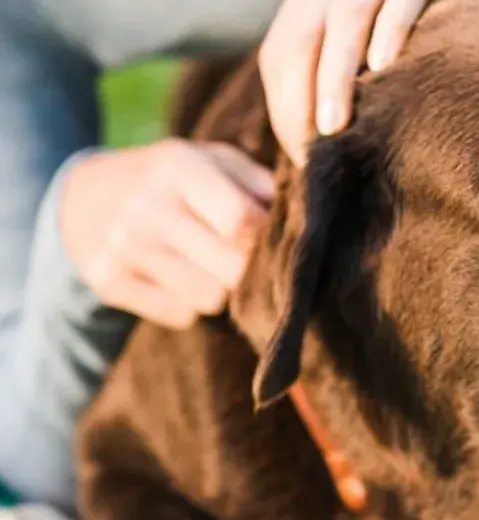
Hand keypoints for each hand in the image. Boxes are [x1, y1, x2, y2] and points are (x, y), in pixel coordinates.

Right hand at [61, 140, 273, 328]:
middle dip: (248, 268)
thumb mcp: (212, 160)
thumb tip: (308, 216)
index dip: (264, 237)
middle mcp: (148, 207)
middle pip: (232, 268)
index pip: (241, 221)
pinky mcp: (110, 283)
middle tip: (244, 258)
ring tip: (209, 266)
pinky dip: (191, 304)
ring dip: (222, 290)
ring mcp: (124, 248)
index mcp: (178, 167)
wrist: (84, 197)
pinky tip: (179, 278)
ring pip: (211, 299)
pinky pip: (182, 315)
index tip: (266, 236)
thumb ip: (261, 184)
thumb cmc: (172, 178)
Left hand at [259, 0, 428, 165]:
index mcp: (316, 5)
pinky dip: (390, 29)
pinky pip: (400, 0)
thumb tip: (327, 149)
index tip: (300, 158)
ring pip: (345, 19)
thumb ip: (344, 78)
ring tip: (334, 128)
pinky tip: (384, 64)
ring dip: (335, 77)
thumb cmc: (417, 29)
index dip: (284, 108)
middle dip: (300, 99)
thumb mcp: (366, 48)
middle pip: (303, 40)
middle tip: (312, 153)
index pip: (283, 55)